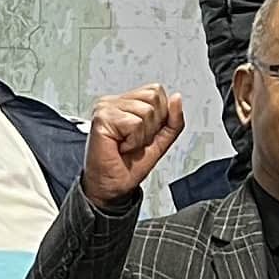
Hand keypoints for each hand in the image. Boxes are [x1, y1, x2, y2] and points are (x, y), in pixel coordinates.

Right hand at [81, 85, 186, 208]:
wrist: (112, 186)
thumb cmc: (128, 166)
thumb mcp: (160, 140)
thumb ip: (172, 120)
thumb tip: (176, 98)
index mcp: (126, 102)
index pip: (156, 91)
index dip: (159, 117)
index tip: (142, 135)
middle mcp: (114, 101)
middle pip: (153, 97)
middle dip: (152, 126)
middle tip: (134, 141)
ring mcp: (106, 107)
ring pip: (146, 111)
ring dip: (141, 136)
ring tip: (127, 144)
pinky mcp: (102, 118)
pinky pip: (134, 123)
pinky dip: (133, 140)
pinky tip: (120, 146)